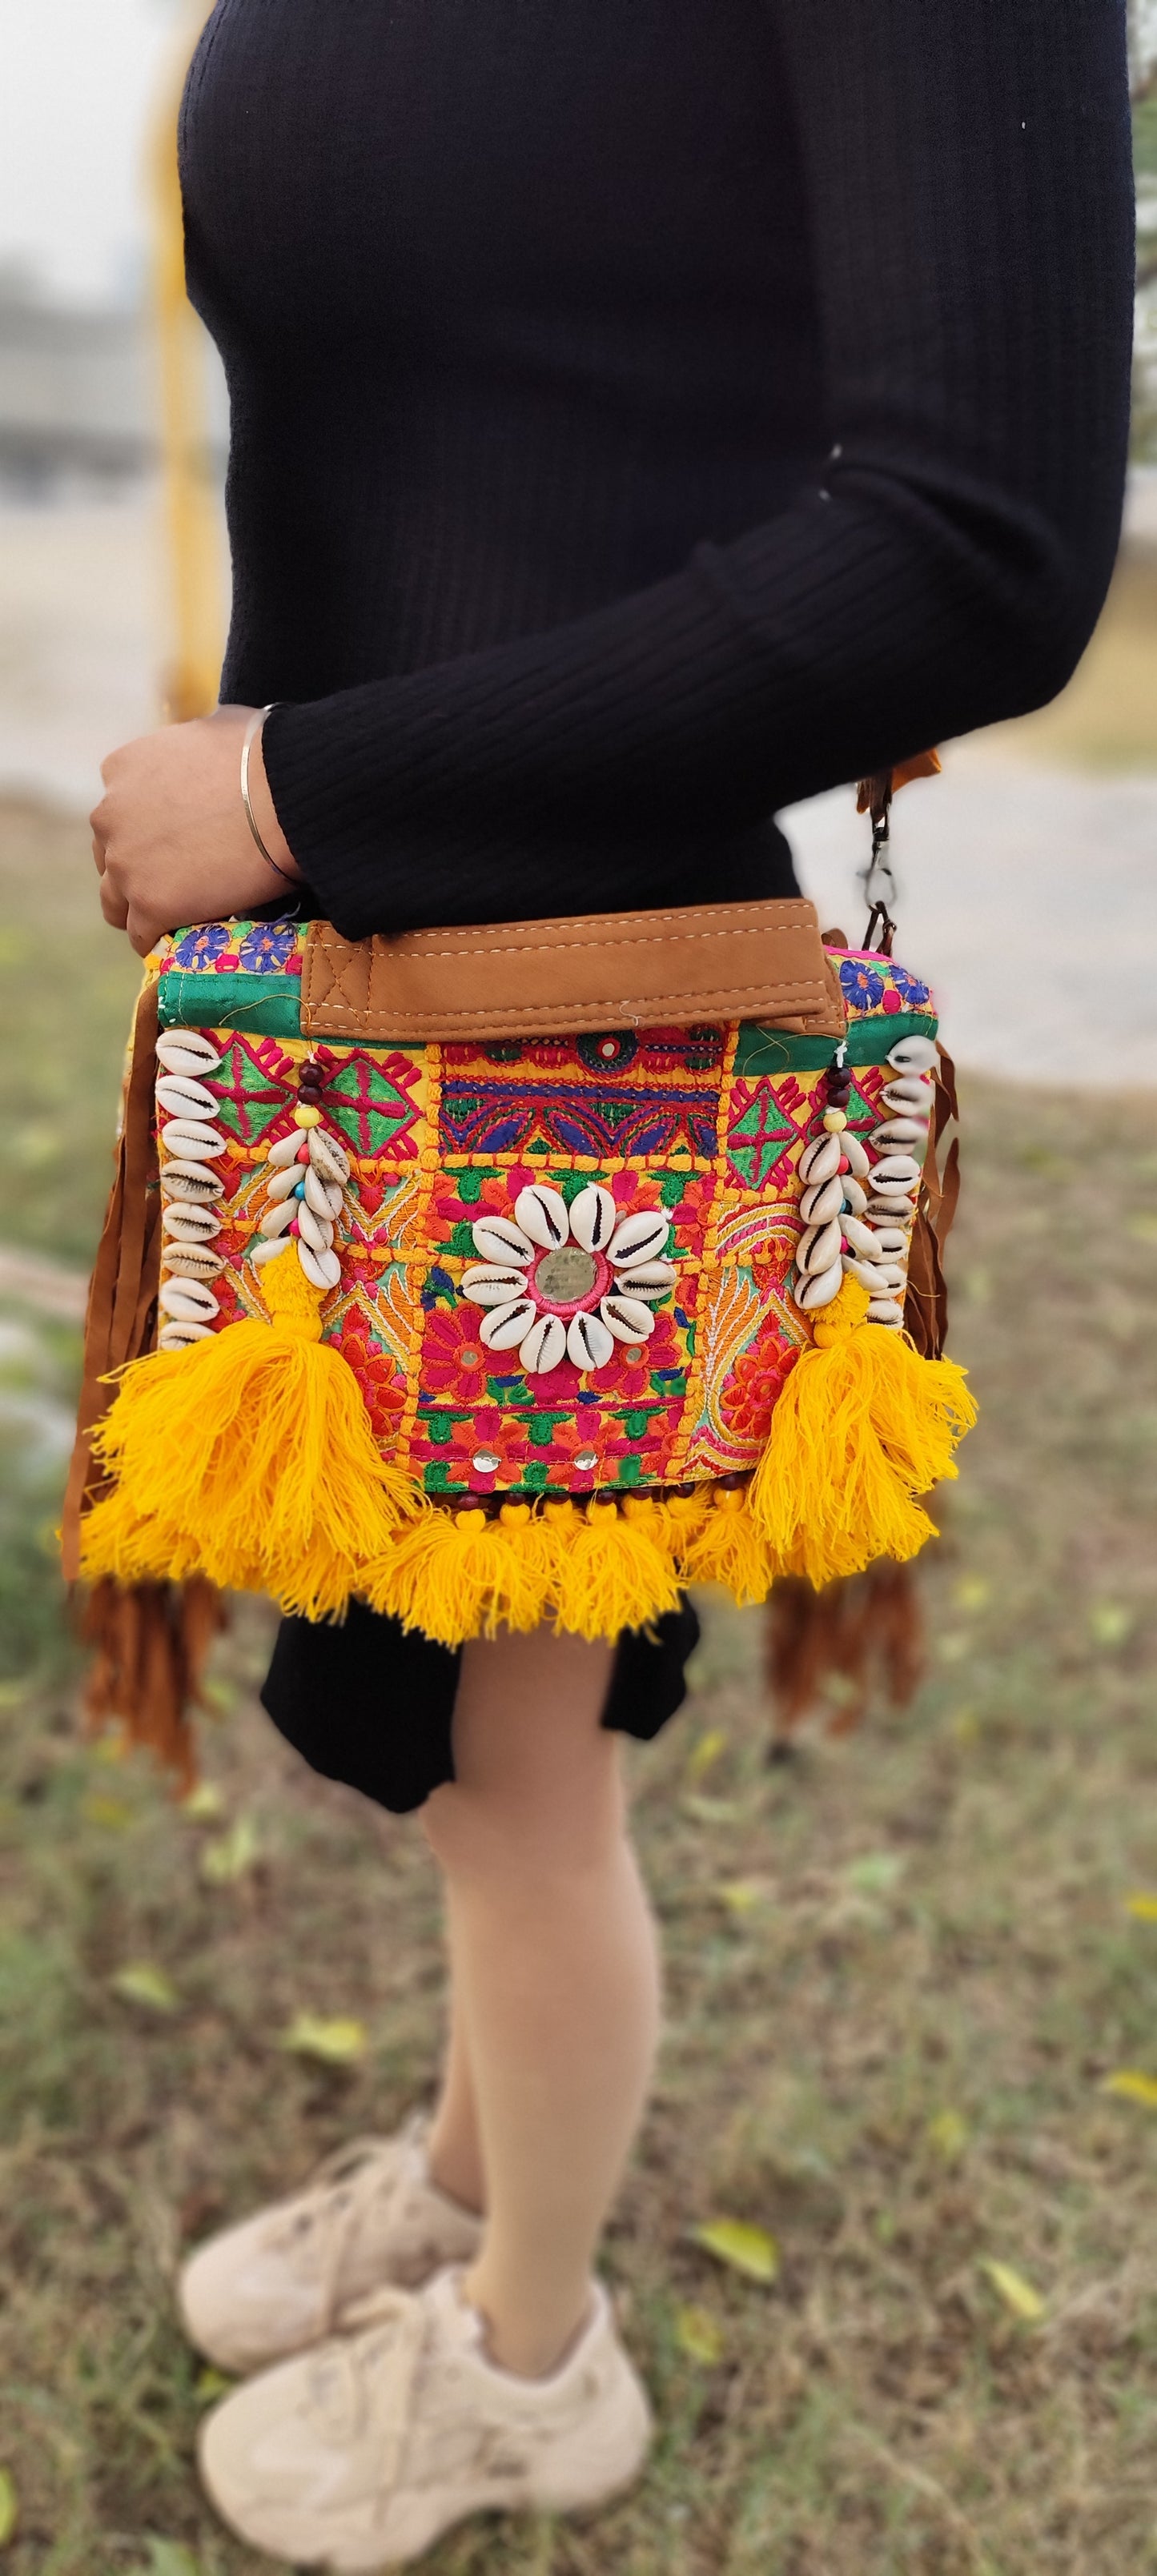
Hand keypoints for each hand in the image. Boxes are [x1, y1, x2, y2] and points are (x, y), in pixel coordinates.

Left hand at [91, 705, 302, 956]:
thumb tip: (219, 751)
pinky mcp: (149, 905)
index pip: (119, 808)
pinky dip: (159, 939)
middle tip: (180, 878)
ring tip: (175, 918)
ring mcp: (125, 863)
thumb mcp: (214, 730)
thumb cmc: (264, 755)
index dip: (148, 828)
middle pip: (109, 855)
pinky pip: (141, 935)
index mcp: (121, 769)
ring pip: (115, 901)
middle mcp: (109, 815)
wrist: (285, 795)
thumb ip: (196, 750)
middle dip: (139, 866)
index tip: (177, 840)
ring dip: (140, 909)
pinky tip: (183, 940)